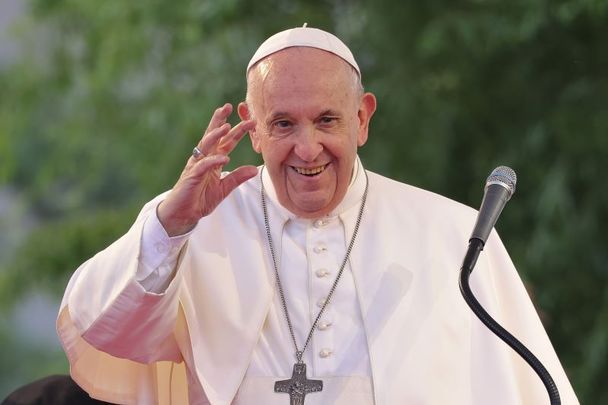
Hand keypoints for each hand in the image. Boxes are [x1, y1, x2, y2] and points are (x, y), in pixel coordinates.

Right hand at [157, 103, 257, 235]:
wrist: (183, 214)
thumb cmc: (200, 199)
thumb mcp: (224, 188)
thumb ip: (237, 178)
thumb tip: (254, 169)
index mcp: (212, 160)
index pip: (226, 142)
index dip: (237, 131)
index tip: (250, 120)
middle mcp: (204, 159)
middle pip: (213, 136)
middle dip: (220, 120)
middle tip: (229, 106)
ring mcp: (196, 166)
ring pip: (206, 145)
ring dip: (216, 135)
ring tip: (226, 126)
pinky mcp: (192, 176)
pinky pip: (203, 166)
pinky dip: (214, 161)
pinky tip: (224, 158)